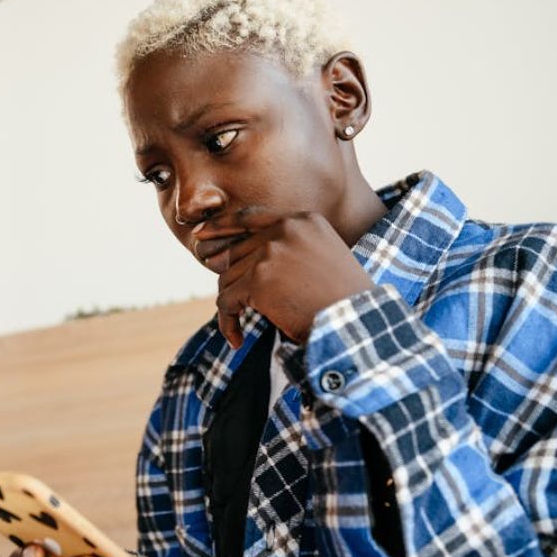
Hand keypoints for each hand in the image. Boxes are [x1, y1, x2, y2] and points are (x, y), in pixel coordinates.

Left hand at [198, 207, 376, 347]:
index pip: (250, 217)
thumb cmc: (342, 301)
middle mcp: (285, 229)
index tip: (200, 234)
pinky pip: (227, 301)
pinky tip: (237, 339)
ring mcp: (270, 252)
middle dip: (232, 281)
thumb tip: (225, 257)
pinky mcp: (259, 279)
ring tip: (241, 325)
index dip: (222, 226)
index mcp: (303, 220)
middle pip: (236, 252)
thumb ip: (285, 249)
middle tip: (233, 305)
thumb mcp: (322, 259)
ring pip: (228, 277)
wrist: (356, 323)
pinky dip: (227, 322)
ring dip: (232, 305)